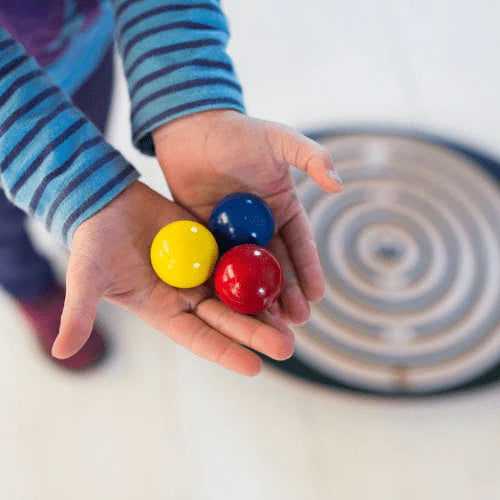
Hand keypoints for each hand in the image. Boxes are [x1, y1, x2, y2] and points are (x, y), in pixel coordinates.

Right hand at [51, 181, 293, 375]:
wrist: (106, 200)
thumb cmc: (93, 239)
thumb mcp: (87, 276)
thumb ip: (80, 311)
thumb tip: (62, 352)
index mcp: (163, 311)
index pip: (199, 338)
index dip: (226, 352)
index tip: (255, 368)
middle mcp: (186, 296)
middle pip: (227, 319)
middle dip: (256, 333)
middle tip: (287, 346)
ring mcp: (201, 271)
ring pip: (238, 292)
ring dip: (265, 305)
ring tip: (294, 318)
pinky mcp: (210, 246)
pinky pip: (238, 259)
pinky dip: (258, 268)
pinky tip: (284, 275)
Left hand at [153, 110, 341, 324]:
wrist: (190, 128)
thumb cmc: (237, 132)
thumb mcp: (278, 140)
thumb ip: (310, 157)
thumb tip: (339, 184)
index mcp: (283, 208)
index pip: (301, 244)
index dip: (309, 269)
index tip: (317, 295)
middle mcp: (262, 226)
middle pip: (278, 265)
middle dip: (289, 293)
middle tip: (297, 321)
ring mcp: (234, 234)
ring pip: (250, 272)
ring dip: (260, 298)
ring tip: (269, 324)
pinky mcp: (208, 237)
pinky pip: (219, 264)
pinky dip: (227, 286)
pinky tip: (232, 308)